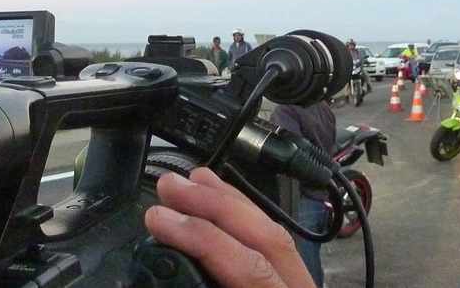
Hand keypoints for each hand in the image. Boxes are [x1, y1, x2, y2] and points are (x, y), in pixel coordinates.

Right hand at [146, 168, 313, 287]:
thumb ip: (199, 287)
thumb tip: (168, 254)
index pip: (251, 267)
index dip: (202, 238)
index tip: (159, 219)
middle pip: (268, 235)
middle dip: (215, 204)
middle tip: (170, 186)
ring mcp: (300, 285)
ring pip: (273, 232)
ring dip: (227, 203)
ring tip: (190, 182)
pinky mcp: (293, 282)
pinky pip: (271, 242)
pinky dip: (241, 220)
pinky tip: (219, 207)